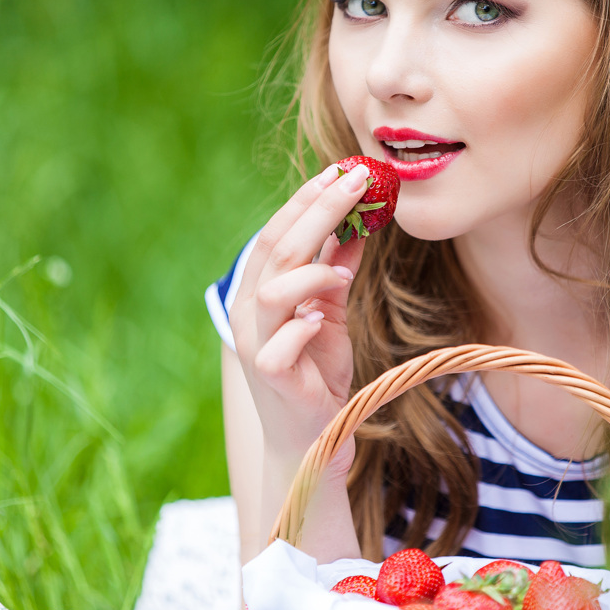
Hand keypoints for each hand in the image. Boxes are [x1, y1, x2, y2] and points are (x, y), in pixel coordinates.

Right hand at [228, 162, 372, 474]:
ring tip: (343, 272)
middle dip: (318, 211)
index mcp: (259, 291)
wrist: (313, 437)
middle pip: (278, 249)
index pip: (276, 233)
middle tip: (356, 182)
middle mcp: (249, 313)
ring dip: (312, 271)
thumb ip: (336, 268)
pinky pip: (279, 344)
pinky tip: (320, 320)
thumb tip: (359, 223)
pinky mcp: (273, 376)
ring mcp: (256, 344)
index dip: (307, 200)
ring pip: (273, 291)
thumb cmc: (317, 370)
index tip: (342, 171)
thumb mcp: (330, 311)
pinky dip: (302, 326)